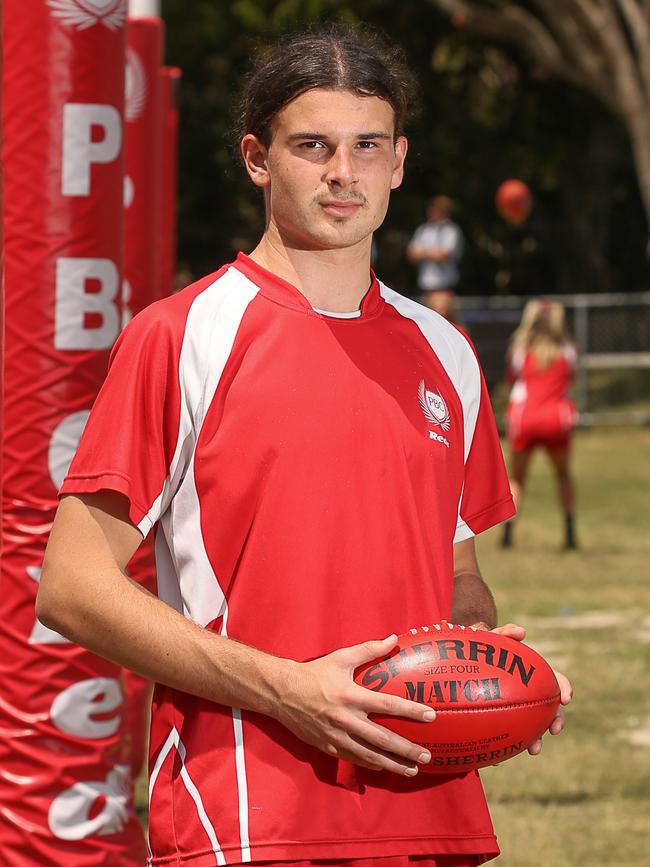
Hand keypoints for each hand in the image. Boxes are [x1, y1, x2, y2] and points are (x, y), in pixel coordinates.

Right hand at [273, 635, 434, 776]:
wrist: (281, 692)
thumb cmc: (314, 673)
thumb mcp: (341, 657)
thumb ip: (369, 649)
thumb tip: (393, 638)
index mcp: (351, 696)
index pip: (388, 705)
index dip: (411, 711)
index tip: (430, 716)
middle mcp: (346, 719)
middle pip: (383, 739)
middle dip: (407, 749)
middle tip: (426, 755)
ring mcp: (336, 736)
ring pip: (370, 756)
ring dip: (393, 764)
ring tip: (412, 770)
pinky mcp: (327, 747)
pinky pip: (352, 759)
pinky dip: (370, 764)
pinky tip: (383, 768)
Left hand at [485, 622, 572, 754]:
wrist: (461, 661)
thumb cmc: (479, 648)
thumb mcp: (489, 638)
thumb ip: (504, 632)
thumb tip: (522, 632)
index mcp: (532, 674)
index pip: (554, 680)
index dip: (564, 688)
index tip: (565, 699)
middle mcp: (529, 692)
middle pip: (550, 707)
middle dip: (556, 720)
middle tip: (553, 730)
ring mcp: (517, 707)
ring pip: (534, 726)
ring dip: (538, 738)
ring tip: (533, 750)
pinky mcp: (501, 721)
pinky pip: (508, 735)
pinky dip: (508, 744)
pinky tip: (500, 757)